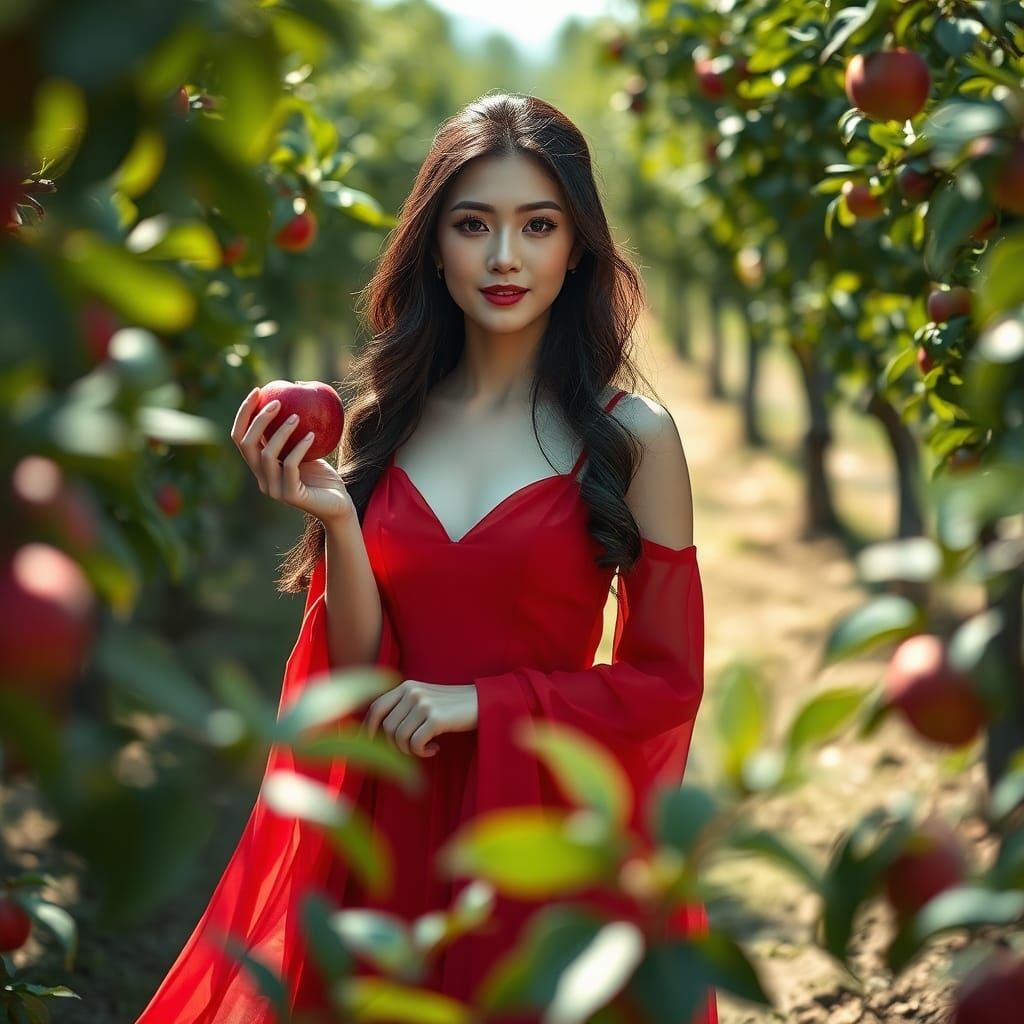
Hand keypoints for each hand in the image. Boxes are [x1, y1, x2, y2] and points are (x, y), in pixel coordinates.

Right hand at [231, 387, 354, 524]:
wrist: (338, 505)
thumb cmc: (323, 476)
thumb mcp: (307, 449)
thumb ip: (295, 430)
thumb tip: (297, 388)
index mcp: (260, 467)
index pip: (240, 438)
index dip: (244, 414)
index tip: (258, 391)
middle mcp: (262, 478)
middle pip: (246, 445)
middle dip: (257, 420)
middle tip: (276, 402)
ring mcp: (274, 489)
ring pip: (267, 456)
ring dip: (280, 432)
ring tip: (297, 416)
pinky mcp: (291, 495)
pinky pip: (290, 466)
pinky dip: (299, 448)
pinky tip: (311, 435)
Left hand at [363, 681, 477, 757]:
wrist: (482, 703)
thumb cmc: (451, 707)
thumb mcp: (425, 700)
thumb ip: (403, 708)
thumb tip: (376, 731)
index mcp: (406, 686)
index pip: (376, 707)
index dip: (368, 728)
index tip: (370, 743)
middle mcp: (412, 692)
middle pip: (387, 728)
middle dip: (397, 745)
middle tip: (414, 748)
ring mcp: (424, 703)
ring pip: (400, 737)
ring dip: (411, 750)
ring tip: (426, 747)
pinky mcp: (436, 717)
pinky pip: (416, 743)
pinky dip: (422, 752)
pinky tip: (435, 749)